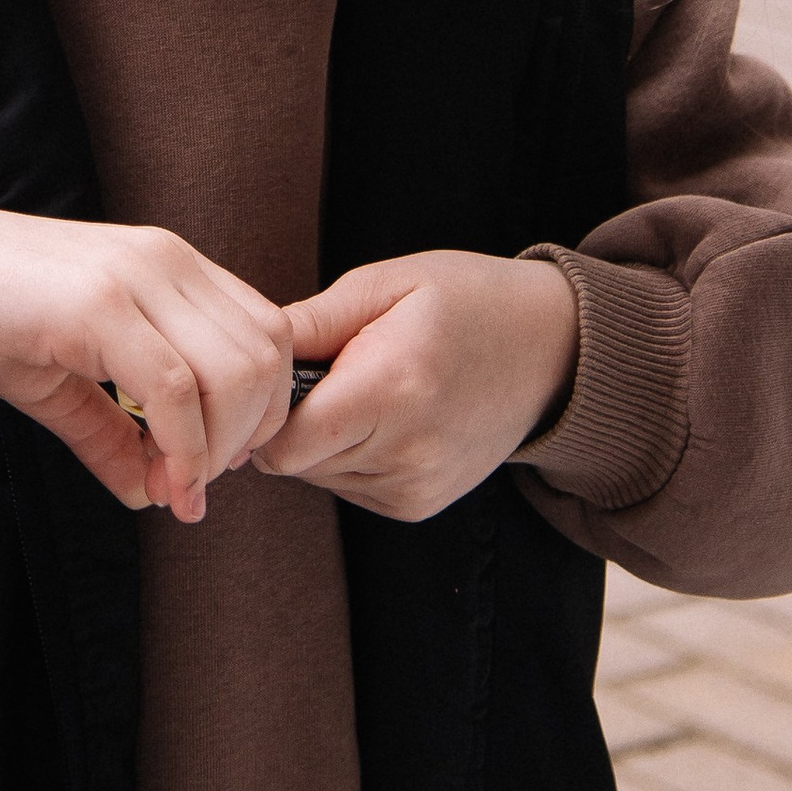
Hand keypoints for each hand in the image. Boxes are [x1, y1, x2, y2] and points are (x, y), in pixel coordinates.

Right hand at [0, 188, 292, 523]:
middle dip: (250, 437)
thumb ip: (113, 433)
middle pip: (268, 356)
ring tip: (176, 489)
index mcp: (170, 265)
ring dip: (218, 449)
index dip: (263, 410)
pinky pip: (174, 389)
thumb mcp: (59, 383)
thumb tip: (152, 496)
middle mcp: (167, 260)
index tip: (215, 466)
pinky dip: (181, 448)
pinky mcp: (99, 302)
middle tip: (197, 487)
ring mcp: (137, 275)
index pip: (268, 334)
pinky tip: (156, 481)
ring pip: (236, 373)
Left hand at [261, 250, 579, 519]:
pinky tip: (385, 416)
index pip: (280, 444)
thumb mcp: (385, 285)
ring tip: (364, 387)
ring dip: (321, 438)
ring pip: (319, 477)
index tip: (274, 375)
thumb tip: (238, 353)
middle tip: (327, 371)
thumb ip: (308, 323)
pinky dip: (351, 455)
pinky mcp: (421, 506)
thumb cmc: (465, 300)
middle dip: (289, 420)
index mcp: (391, 389)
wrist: (553, 350)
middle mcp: (406, 452)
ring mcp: (417, 487)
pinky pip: (350, 487)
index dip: (261, 412)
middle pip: (293, 463)